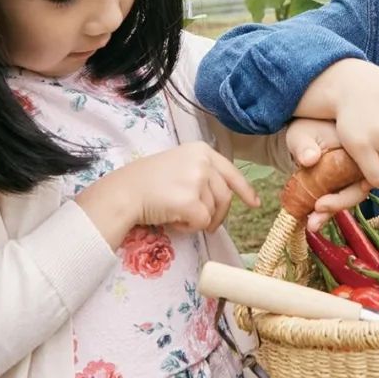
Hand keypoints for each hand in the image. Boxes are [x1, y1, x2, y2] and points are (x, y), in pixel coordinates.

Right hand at [76, 142, 258, 246]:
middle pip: (225, 196)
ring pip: (214, 211)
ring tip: (177, 215)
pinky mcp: (190, 200)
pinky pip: (202, 222)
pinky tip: (173, 221)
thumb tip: (224, 196)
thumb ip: (201, 174)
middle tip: (206, 226)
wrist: (123, 193)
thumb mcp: (178, 166)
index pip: (231, 171)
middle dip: (218, 215)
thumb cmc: (146, 183)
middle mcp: (203, 161)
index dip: (245, 190)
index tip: (254, 203)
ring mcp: (197, 179)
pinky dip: (189, 227)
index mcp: (201, 150)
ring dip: (199, 220)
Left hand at [286, 118, 372, 229]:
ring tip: (311, 224)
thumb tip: (309, 158)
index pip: (362, 173)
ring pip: (353, 196)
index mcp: (359, 144)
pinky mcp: (351, 180)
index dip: (345, 194)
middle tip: (315, 216)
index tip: (320, 204)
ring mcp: (360, 171)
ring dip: (332, 212)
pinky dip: (329, 210)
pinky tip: (313, 221)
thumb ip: (303, 144)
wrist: (304, 131)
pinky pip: (345, 197)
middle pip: (360, 189)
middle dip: (338, 206)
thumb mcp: (300, 134)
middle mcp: (366, 159)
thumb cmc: (305, 130)